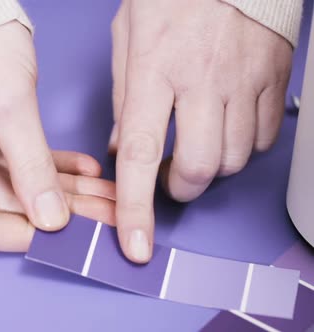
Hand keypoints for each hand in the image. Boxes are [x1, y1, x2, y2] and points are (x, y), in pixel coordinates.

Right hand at [0, 21, 115, 251]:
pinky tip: (88, 173)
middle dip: (55, 214)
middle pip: (3, 206)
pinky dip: (55, 167)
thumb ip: (31, 165)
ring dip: (63, 192)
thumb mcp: (6, 104)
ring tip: (106, 197)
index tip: (62, 237)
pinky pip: (24, 162)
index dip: (18, 236)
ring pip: (21, 187)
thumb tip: (52, 220)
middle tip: (102, 218)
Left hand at [109, 0, 292, 262]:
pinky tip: (228, 127)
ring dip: (212, 167)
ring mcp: (243, 80)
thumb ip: (124, 98)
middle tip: (170, 178)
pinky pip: (264, 137)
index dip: (136, 208)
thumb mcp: (127, 37)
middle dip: (180, 189)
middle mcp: (200, 80)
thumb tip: (122, 148)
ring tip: (199, 144)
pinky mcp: (273, 77)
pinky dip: (244, 146)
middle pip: (200, 168)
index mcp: (153, 69)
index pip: (141, 153)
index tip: (135, 244)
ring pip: (234, 159)